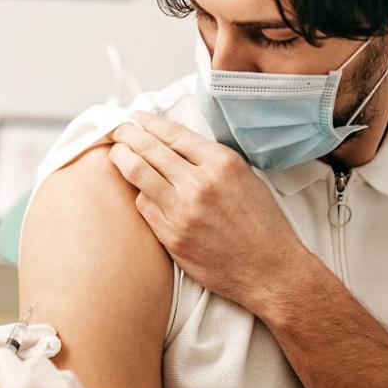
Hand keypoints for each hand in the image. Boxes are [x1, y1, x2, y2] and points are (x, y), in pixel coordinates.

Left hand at [107, 111, 313, 314]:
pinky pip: (144, 206)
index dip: (150, 122)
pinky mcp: (171, 236)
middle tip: (118, 130)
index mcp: (222, 163)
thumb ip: (211, 159)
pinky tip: (139, 189)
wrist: (269, 270)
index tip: (138, 117)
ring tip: (117, 153)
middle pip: (149, 149)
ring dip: (122, 159)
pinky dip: (140, 194)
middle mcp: (199, 184)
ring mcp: (182, 211)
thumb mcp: (245, 177)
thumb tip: (175, 143)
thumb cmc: (261, 224)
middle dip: (128, 135)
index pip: (174, 133)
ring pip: (137, 174)